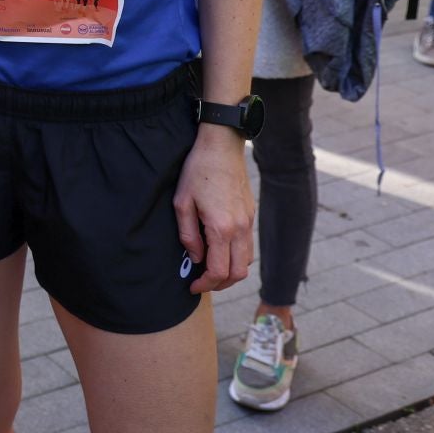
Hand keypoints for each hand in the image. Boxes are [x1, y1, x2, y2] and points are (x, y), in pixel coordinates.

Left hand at [174, 126, 254, 294]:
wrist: (222, 145)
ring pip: (247, 261)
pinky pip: (248, 246)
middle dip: (220, 284)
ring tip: (210, 269)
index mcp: (222, 228)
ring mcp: (249, 222)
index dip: (205, 284)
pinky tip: (219, 251)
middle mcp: (241, 229)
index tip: (193, 286)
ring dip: (231, 272)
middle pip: (238, 273)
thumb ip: (188, 235)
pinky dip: (236, 257)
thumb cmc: (198, 171)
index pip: (219, 271)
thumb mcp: (182, 202)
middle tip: (202, 282)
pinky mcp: (251, 214)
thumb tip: (195, 258)